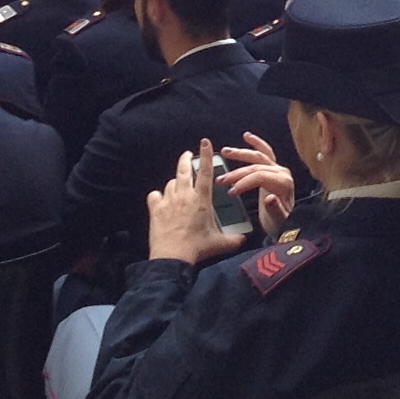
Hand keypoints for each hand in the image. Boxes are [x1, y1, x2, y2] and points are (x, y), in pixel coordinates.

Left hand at [146, 141, 250, 266]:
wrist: (172, 257)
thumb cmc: (197, 248)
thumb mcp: (219, 244)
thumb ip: (234, 240)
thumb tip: (244, 239)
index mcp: (201, 199)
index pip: (205, 171)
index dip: (206, 155)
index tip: (205, 142)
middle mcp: (184, 195)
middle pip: (183, 170)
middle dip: (185, 159)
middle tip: (187, 154)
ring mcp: (168, 201)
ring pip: (170, 183)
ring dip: (175, 182)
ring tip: (177, 186)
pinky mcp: (155, 209)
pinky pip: (155, 195)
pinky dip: (157, 196)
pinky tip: (159, 200)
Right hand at [218, 131, 296, 234]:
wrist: (288, 224)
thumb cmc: (281, 223)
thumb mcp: (278, 221)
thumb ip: (275, 210)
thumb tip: (269, 198)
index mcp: (284, 184)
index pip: (260, 177)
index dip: (244, 182)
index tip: (231, 192)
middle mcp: (282, 173)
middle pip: (257, 167)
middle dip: (238, 172)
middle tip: (222, 179)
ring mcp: (278, 169)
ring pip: (259, 156)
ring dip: (241, 153)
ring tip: (225, 151)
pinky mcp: (273, 169)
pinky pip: (265, 152)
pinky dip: (257, 143)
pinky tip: (247, 136)